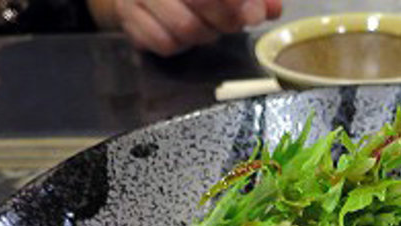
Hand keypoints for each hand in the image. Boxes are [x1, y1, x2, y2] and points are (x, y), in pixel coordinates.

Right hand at [90, 0, 280, 56]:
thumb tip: (273, 9)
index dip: (236, 3)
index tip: (253, 14)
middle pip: (203, 4)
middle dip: (226, 21)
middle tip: (233, 23)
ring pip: (185, 29)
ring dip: (204, 36)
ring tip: (206, 28)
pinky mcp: (127, 15)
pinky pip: (164, 44)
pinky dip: (180, 46)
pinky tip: (182, 36)